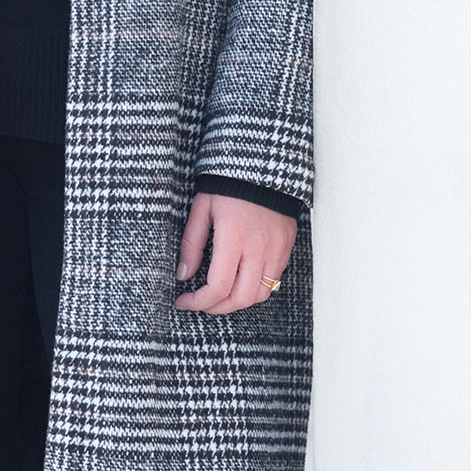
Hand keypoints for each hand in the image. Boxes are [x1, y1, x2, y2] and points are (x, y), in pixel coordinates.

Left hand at [174, 192, 295, 313]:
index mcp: (234, 236)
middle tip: (200, 302)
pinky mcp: (287, 245)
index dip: (198, 301)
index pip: (218, 286)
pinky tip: (240, 279)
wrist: (261, 163)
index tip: (183, 300)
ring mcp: (277, 247)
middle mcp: (259, 246)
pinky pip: (274, 279)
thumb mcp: (201, 209)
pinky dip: (256, 287)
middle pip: (241, 298)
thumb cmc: (227, 182)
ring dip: (238, 301)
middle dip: (217, 308)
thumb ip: (191, 244)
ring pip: (261, 294)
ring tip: (220, 294)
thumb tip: (183, 275)